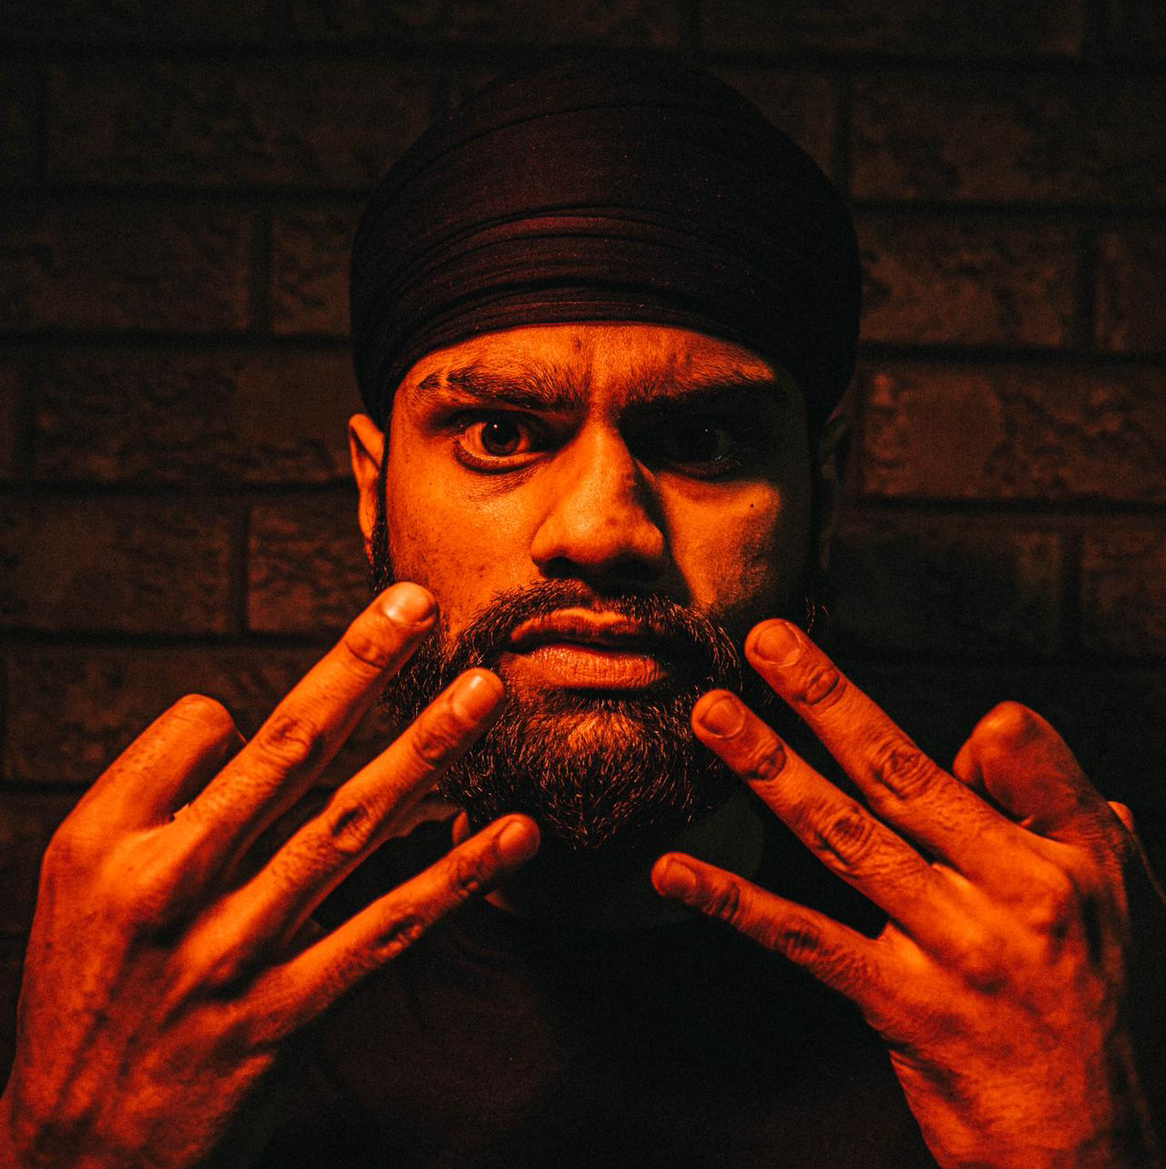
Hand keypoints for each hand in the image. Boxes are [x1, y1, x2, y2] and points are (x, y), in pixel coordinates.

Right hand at [0, 585, 538, 1168]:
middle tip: (420, 603)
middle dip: (359, 667)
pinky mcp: (290, 1015)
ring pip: (349, 829)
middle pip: (288, 753)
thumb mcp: (78, 876)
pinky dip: (454, 877)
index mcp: (121, 842)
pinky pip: (388, 930)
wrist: (77, 1151)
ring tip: (484, 692)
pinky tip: (512, 833)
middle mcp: (179, 888)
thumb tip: (236, 717)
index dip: (246, 714)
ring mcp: (240, 954)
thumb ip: (153, 786)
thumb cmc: (85, 986)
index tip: (309, 700)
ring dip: (423, 753)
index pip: (207, 730)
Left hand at [652, 619, 1165, 1168]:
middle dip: (826, 697)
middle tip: (765, 642)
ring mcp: (953, 951)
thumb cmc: (1101, 1008)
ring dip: (770, 770)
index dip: (955, 714)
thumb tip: (988, 732)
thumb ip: (1061, 807)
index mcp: (1069, 855)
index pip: (1011, 748)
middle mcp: (1013, 892)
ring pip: (845, 836)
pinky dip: (734, 900)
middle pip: (902, 772)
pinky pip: (805, 940)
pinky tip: (676, 870)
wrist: (1094, 1149)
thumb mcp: (1121, 898)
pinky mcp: (901, 1007)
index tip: (888, 687)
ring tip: (713, 718)